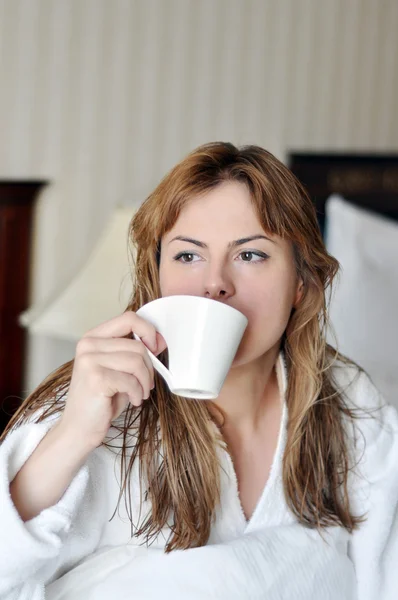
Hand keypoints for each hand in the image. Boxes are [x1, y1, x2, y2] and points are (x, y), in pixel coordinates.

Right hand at [57, 311, 166, 448]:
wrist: (78, 429)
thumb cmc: (101, 400)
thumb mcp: (119, 370)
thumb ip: (135, 353)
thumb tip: (160, 341)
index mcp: (93, 337)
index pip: (128, 318)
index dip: (148, 331)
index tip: (156, 348)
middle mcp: (88, 345)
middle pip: (137, 345)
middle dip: (149, 367)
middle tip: (146, 384)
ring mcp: (89, 360)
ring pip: (136, 361)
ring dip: (144, 381)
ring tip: (139, 393)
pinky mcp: (95, 378)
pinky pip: (131, 380)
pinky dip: (137, 393)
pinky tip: (133, 400)